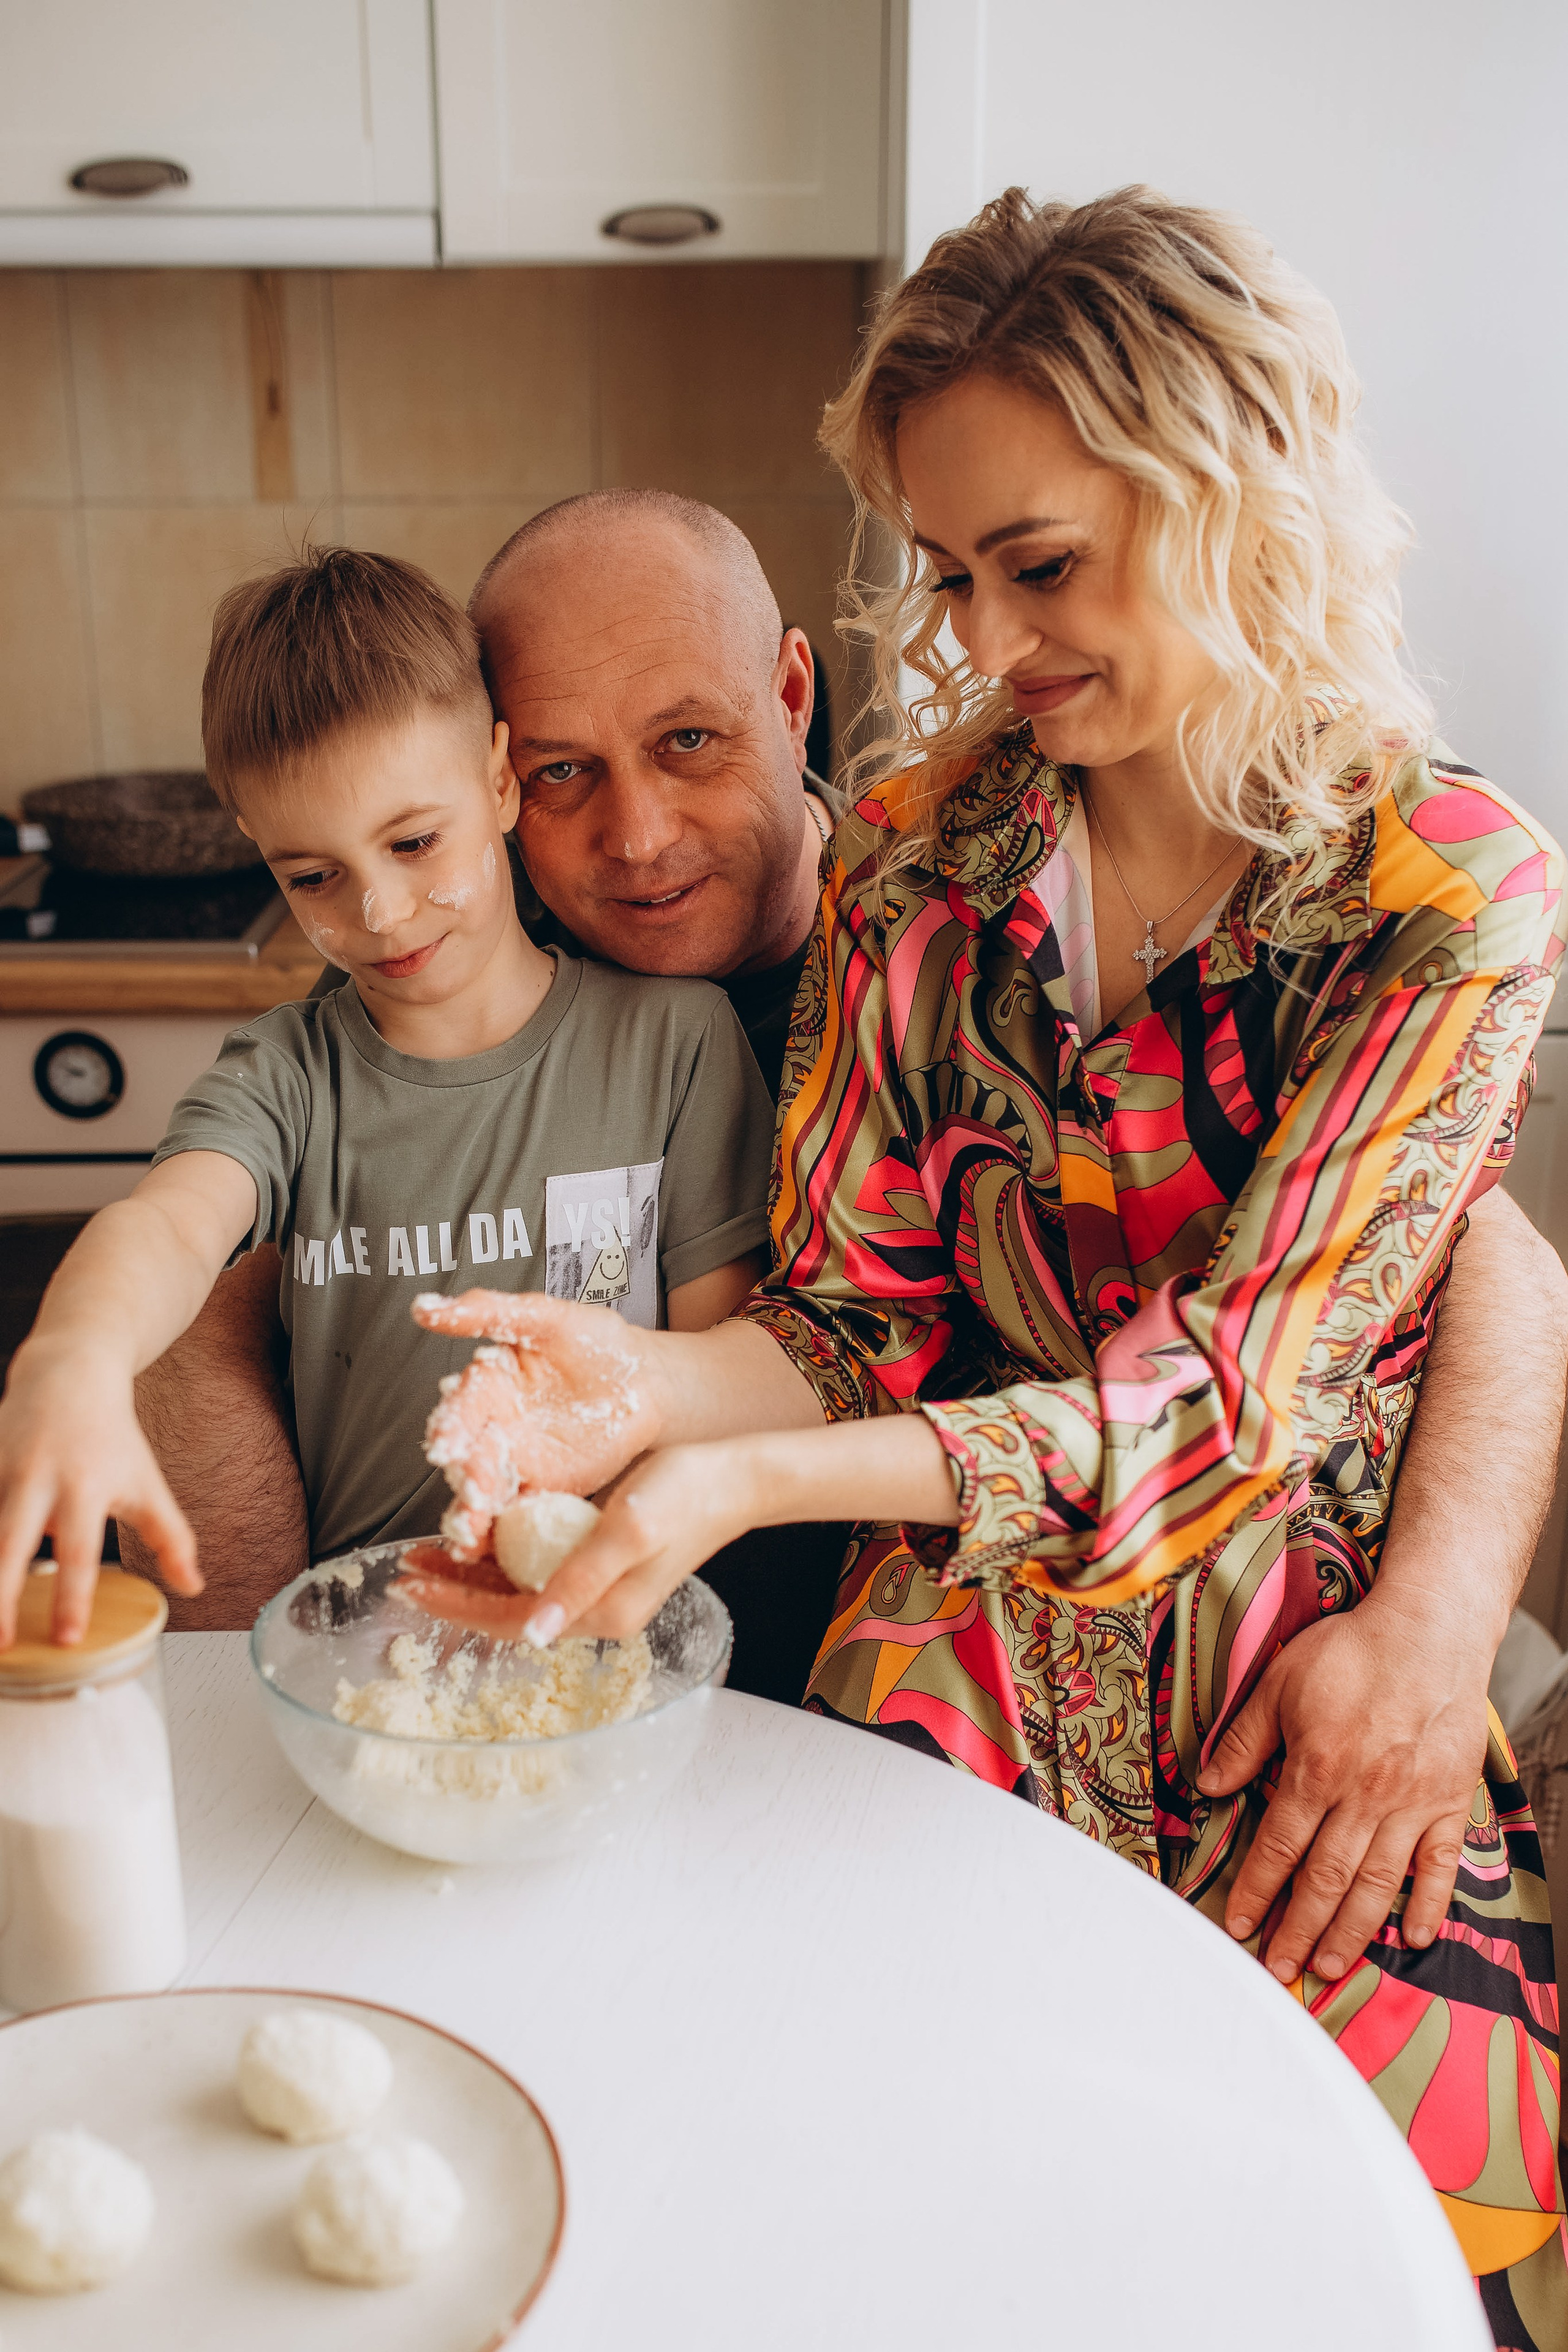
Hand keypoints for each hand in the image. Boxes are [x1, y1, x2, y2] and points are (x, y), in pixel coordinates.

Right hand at [0, 1340, 201, 1645]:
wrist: (69, 1376)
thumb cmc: (113, 1439)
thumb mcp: (148, 1484)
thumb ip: (171, 1537)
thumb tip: (194, 1586)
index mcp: (85, 1488)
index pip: (79, 1552)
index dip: (73, 1597)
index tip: (68, 1638)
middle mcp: (37, 1480)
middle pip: (9, 1546)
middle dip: (0, 1599)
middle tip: (3, 1646)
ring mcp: (0, 1471)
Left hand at [396, 1439, 760, 1646]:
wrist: (735, 1477)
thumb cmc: (686, 1494)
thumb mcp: (629, 1530)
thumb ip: (579, 1578)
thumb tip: (532, 1632)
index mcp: (601, 1612)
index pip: (509, 1620)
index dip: (455, 1607)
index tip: (410, 1588)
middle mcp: (596, 1610)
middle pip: (507, 1612)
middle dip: (453, 1594)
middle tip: (404, 1572)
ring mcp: (600, 1588)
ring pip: (519, 1592)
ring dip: (472, 1578)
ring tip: (429, 1557)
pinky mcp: (602, 1564)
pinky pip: (539, 1572)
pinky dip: (503, 1562)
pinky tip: (480, 1544)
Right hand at [413, 1290, 663, 1558]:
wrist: (648, 1385)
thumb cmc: (599, 1344)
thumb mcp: (547, 1318)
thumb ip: (488, 1312)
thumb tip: (422, 1307)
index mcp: (486, 1386)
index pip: (459, 1408)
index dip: (450, 1426)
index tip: (445, 1442)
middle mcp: (491, 1427)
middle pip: (465, 1457)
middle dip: (463, 1476)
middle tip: (470, 1492)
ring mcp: (512, 1463)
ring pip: (480, 1491)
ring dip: (469, 1513)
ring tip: (469, 1534)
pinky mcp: (536, 1491)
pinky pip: (508, 1515)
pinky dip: (493, 1534)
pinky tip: (482, 1549)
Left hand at [1197, 1589, 1488, 1983]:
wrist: (1429, 1632)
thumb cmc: (1353, 1652)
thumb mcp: (1280, 1683)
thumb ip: (1245, 1740)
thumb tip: (1208, 1783)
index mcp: (1317, 1769)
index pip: (1279, 1846)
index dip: (1256, 1891)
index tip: (1238, 1926)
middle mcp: (1364, 1796)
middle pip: (1325, 1878)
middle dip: (1297, 1929)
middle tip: (1279, 1968)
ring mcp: (1411, 1803)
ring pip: (1377, 1883)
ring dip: (1351, 1931)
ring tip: (1330, 1965)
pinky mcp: (1450, 1803)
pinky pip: (1440, 1865)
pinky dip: (1428, 1904)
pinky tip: (1411, 1937)